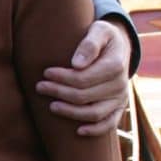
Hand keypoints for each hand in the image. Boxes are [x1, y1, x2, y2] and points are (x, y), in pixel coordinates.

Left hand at [35, 19, 131, 135]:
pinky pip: (109, 123)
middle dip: (60, 92)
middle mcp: (120, 85)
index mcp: (115, 65)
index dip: (63, 77)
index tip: (45, 73)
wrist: (119, 45)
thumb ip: (89, 43)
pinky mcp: (119, 107)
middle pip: (85, 96)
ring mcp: (120, 98)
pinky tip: (78, 131)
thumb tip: (77, 63)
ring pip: (95, 113)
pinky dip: (95, 130)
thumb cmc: (103, 35)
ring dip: (71, 112)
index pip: (84, 78)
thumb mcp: (99, 30)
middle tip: (39, 87)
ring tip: (51, 106)